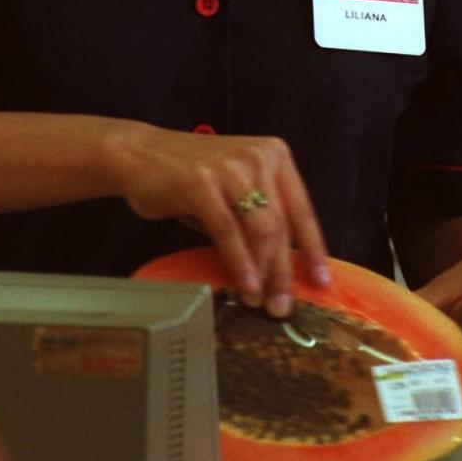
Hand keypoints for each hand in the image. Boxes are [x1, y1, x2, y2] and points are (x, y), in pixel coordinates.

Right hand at [107, 123, 328, 315]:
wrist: (140, 154)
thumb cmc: (191, 177)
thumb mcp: (235, 188)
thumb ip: (259, 215)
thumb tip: (282, 268)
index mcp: (274, 154)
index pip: (302, 208)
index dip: (313, 248)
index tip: (321, 281)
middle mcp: (257, 156)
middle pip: (281, 225)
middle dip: (285, 271)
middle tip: (284, 306)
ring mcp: (230, 168)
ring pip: (260, 230)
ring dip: (264, 272)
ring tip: (262, 303)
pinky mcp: (202, 183)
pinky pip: (228, 232)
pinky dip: (240, 263)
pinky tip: (245, 286)